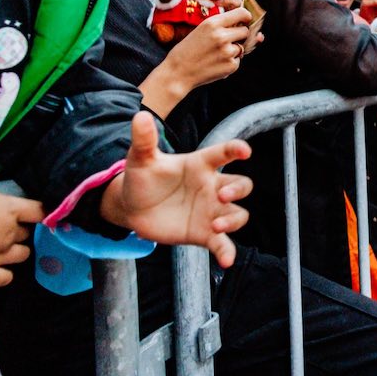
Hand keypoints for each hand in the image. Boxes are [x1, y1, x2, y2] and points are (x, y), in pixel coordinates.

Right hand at [0, 189, 43, 286]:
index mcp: (8, 210)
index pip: (39, 211)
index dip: (38, 212)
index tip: (35, 213)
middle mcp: (10, 233)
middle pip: (27, 233)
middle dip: (18, 230)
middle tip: (4, 228)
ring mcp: (0, 256)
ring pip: (23, 254)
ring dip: (15, 250)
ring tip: (2, 247)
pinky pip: (7, 277)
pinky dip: (3, 274)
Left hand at [103, 113, 252, 267]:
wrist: (132, 209)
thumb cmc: (142, 179)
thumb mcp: (140, 159)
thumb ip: (144, 140)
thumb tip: (138, 114)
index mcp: (201, 165)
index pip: (225, 153)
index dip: (236, 149)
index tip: (244, 151)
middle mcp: (212, 186)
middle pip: (241, 184)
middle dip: (239, 189)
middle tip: (221, 194)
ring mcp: (211, 210)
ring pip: (238, 213)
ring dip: (233, 219)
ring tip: (216, 225)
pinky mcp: (204, 233)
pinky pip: (223, 242)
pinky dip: (227, 251)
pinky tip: (226, 261)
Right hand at [141, 7, 253, 116]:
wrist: (177, 73)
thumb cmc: (187, 50)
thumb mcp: (201, 29)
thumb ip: (223, 25)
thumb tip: (255, 31)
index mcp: (213, 23)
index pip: (243, 13)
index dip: (245, 17)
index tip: (244, 21)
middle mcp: (222, 36)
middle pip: (245, 31)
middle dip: (238, 35)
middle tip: (224, 41)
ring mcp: (227, 51)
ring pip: (241, 47)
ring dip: (233, 50)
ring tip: (215, 54)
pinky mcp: (231, 65)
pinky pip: (238, 60)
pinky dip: (230, 62)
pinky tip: (215, 64)